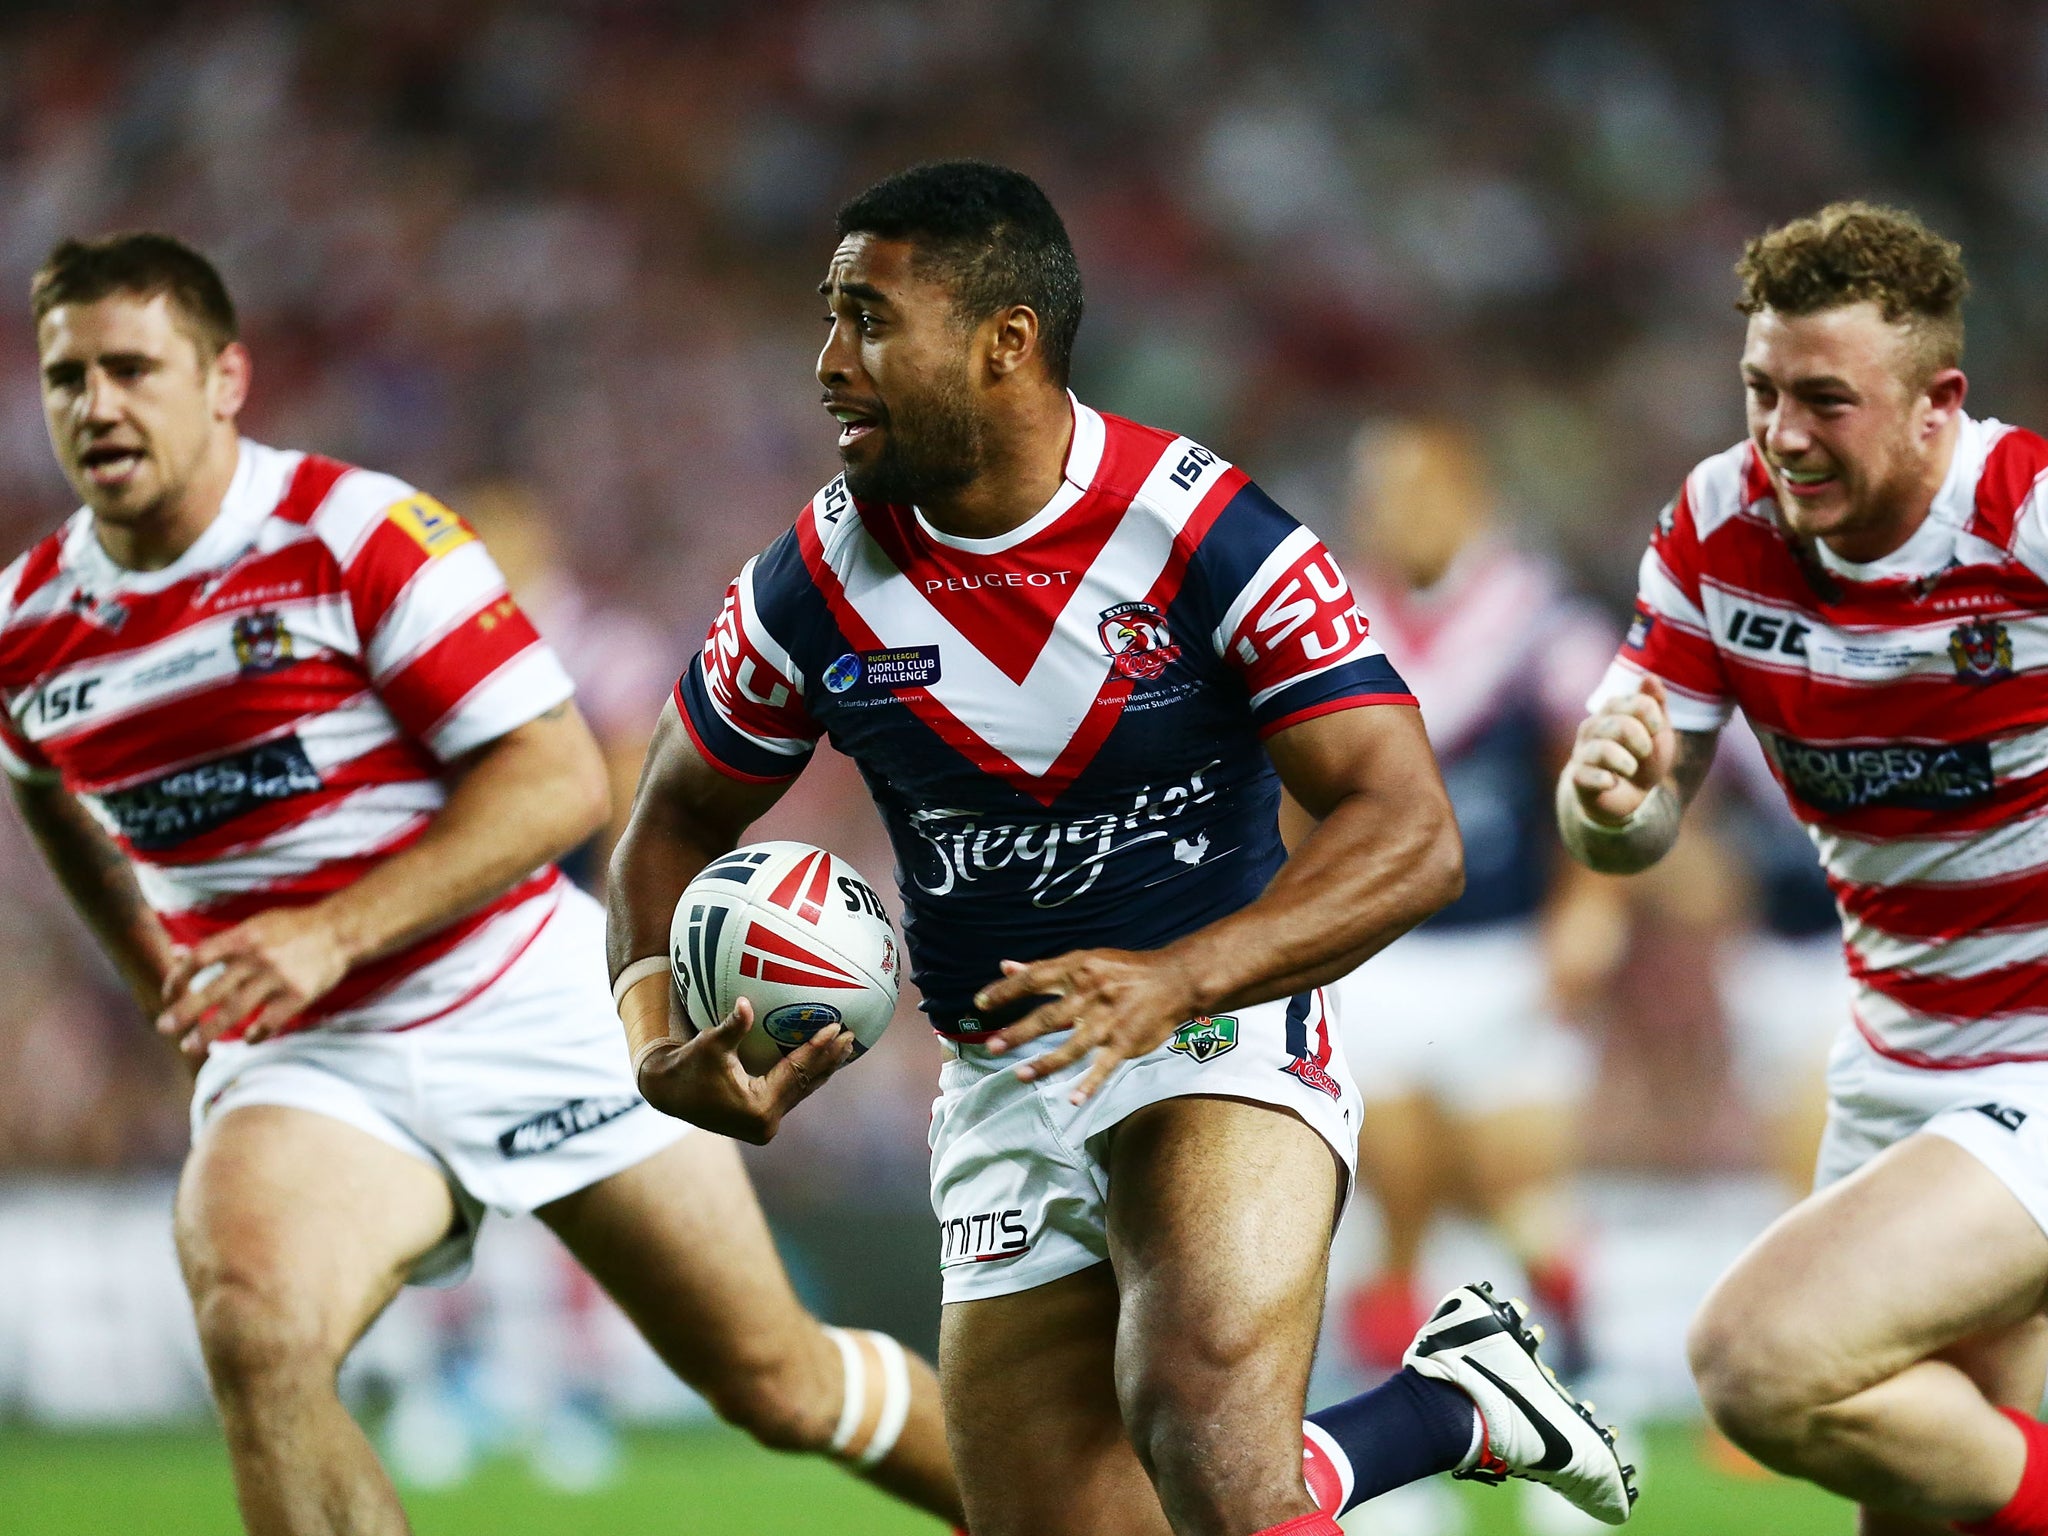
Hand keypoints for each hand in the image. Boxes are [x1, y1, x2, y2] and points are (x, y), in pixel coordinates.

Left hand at [157, 907, 355, 1059]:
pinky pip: (270, 1021)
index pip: (198, 959)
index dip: (178, 978)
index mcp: (244, 937)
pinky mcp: (298, 995)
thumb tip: (179, 954)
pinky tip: (246, 1040)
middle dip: (184, 1012)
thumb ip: (221, 943)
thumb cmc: (294, 926)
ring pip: (235, 1011)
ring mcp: (278, 978)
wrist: (340, 930)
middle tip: (163, 1028)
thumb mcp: (255, 924)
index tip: (167, 995)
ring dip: (209, 1032)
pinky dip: (256, 1034)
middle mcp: (257, 958)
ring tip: (190, 1046)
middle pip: (211, 990)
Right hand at [635, 997, 855, 1143]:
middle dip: (830, 1059)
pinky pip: (792, 1093)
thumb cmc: (687, 1067)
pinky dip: (808, 1075)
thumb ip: (732, 1027)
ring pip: (802, 1090)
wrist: (667, 1093)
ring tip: (846, 1047)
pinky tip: (823, 1061)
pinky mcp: (761, 1120)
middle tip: (852, 1035)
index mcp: (758, 1108)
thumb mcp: (709, 1046)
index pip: (796, 1072)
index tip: (836, 1027)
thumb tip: (744, 1003)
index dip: (816, 1048)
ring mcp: (765, 1124)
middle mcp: (766, 1122)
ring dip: (824, 1068)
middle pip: (806, 1083)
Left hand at [976, 947, 1200, 1105]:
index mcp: (1078, 970)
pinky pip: (1103, 1067)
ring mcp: (1108, 1021)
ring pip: (1071, 1047)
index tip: (980, 1003)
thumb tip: (1004, 967)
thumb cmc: (1125, 971)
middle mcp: (1090, 995)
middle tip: (991, 1047)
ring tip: (1020, 1076)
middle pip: (1047, 1017)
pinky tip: (1072, 1099)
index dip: (1006, 991)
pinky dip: (1089, 1084)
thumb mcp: (1086, 960)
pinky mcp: (1125, 1042)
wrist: (1174, 980)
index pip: (1034, 979)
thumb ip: (1044, 969)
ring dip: (1045, 1063)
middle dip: (1018, 1034)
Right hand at [1566, 676, 1675, 825]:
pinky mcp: (1579, 778)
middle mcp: (1593, 727)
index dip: (1652, 717)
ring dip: (1625, 763)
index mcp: (1613, 711)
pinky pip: (1587, 775)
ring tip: (1630, 770)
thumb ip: (1655, 704)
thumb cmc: (1642, 759)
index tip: (1657, 730)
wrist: (1625, 796)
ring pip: (1603, 750)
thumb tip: (1649, 676)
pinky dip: (1605, 780)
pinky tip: (1612, 782)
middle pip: (1620, 725)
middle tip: (1644, 753)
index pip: (1635, 703)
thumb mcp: (1657, 732)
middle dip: (1641, 742)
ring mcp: (1583, 753)